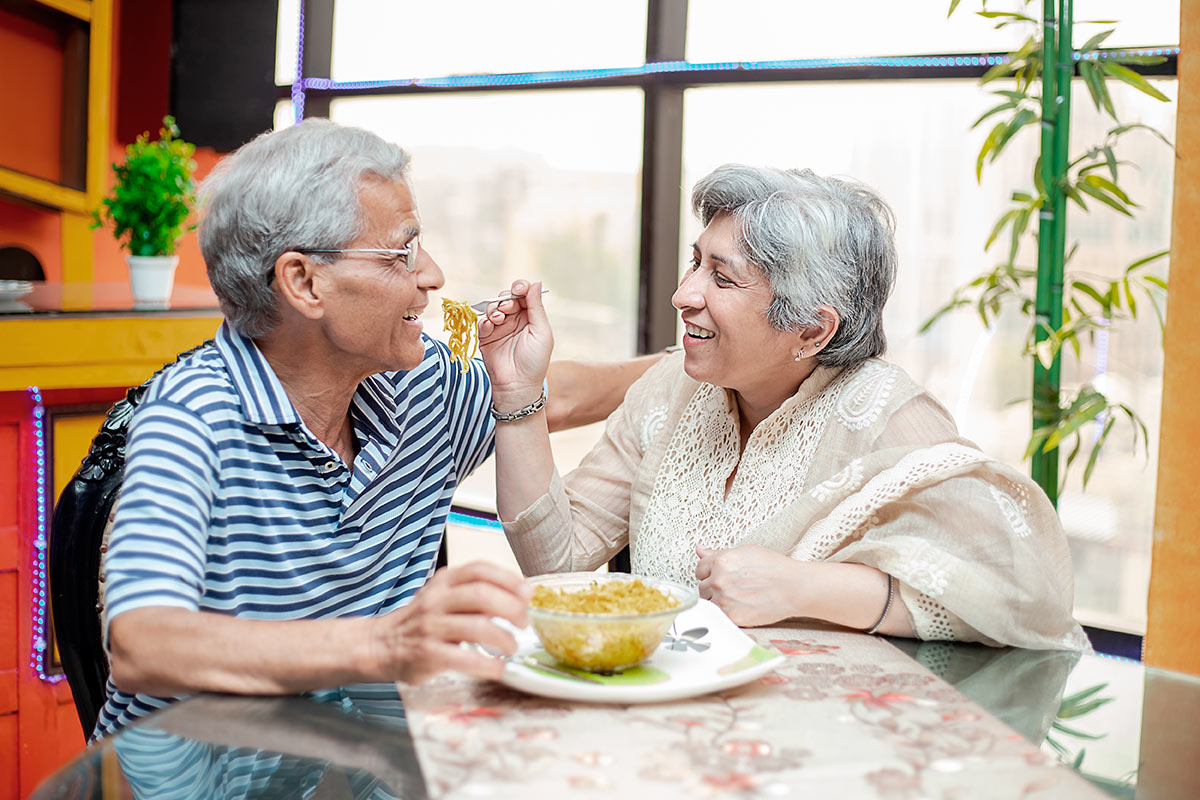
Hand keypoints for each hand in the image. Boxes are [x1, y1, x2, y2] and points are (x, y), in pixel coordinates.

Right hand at [366, 561, 532, 683]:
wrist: (379, 645)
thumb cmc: (422, 622)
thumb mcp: (445, 598)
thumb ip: (478, 595)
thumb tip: (523, 595)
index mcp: (444, 582)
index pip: (480, 570)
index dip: (509, 579)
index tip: (528, 593)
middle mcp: (436, 600)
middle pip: (482, 595)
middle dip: (512, 608)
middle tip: (523, 623)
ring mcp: (430, 627)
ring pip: (477, 626)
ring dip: (504, 638)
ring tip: (512, 647)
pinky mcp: (427, 654)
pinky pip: (464, 658)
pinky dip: (488, 665)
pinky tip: (498, 668)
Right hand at [477, 280, 552, 408]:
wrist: (518, 385)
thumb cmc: (535, 361)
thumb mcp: (541, 332)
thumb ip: (536, 307)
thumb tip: (536, 282)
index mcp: (531, 317)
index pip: (524, 294)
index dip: (520, 288)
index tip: (518, 289)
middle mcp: (515, 320)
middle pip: (506, 297)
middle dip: (505, 298)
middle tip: (507, 308)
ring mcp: (500, 328)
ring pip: (492, 307)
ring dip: (494, 308)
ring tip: (498, 318)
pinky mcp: (486, 337)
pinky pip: (481, 322)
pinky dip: (484, 320)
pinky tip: (490, 326)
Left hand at [695, 544, 801, 626]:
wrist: (794, 588)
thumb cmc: (774, 568)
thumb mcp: (746, 552)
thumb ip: (718, 553)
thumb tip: (699, 549)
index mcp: (721, 561)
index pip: (700, 568)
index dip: (710, 573)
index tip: (721, 577)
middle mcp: (719, 579)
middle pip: (702, 587)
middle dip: (714, 588)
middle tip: (735, 589)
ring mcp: (723, 599)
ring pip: (709, 603)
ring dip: (718, 602)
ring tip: (739, 599)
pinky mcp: (731, 616)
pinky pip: (718, 616)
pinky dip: (727, 614)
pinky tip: (741, 608)